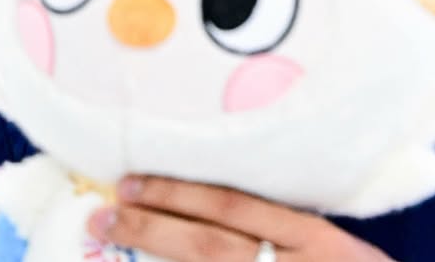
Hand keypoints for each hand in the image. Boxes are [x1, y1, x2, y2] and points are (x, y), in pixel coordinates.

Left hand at [86, 175, 393, 260]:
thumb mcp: (331, 248)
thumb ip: (280, 228)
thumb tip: (212, 207)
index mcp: (311, 241)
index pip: (234, 208)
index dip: (181, 194)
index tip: (134, 181)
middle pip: (209, 248)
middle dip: (152, 227)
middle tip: (103, 210)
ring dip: (154, 261)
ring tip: (109, 238)